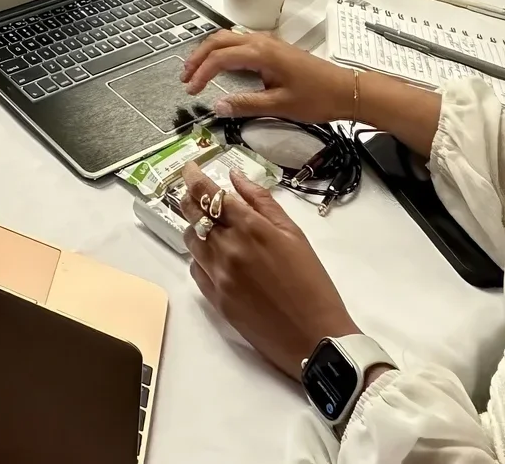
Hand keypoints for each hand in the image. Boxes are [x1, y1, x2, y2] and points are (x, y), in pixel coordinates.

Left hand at [172, 168, 358, 378]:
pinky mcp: (215, 299)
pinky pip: (195, 269)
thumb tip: (235, 177)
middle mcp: (227, 248)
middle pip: (193, 214)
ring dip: (196, 229)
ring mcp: (218, 275)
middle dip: (191, 199)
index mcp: (250, 228)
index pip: (209, 194)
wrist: (315, 338)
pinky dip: (200, 258)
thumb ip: (262, 202)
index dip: (194, 177)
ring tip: (211, 228)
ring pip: (190, 241)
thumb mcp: (294, 235)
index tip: (189, 167)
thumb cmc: (313, 283)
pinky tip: (216, 258)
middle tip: (195, 193)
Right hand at [181, 29, 356, 125]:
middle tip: (185, 77)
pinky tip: (220, 65)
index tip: (191, 91)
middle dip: (197, 57)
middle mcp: (261, 42)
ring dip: (209, 51)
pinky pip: (239, 42)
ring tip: (196, 70)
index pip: (219, 58)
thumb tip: (218, 106)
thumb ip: (246, 104)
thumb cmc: (316, 98)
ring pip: (228, 38)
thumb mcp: (279, 105)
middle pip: (218, 40)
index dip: (201, 74)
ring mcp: (267, 42)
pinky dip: (222, 51)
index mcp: (260, 53)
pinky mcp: (273, 48)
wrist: (345, 90)